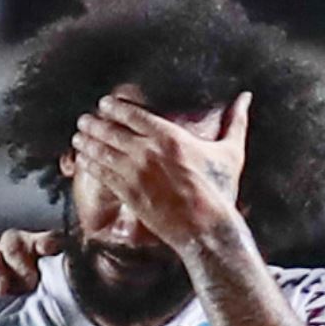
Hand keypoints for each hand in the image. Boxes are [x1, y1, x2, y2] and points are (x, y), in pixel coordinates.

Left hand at [71, 91, 250, 251]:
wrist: (205, 228)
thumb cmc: (219, 190)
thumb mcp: (231, 152)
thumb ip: (235, 121)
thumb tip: (246, 97)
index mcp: (169, 136)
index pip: (132, 114)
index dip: (114, 107)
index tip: (105, 103)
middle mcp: (146, 151)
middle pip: (110, 130)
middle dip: (94, 123)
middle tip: (84, 120)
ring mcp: (134, 173)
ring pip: (102, 151)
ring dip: (87, 143)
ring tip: (78, 138)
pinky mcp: (128, 194)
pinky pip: (103, 175)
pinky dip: (90, 166)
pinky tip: (83, 161)